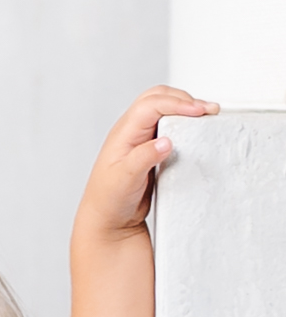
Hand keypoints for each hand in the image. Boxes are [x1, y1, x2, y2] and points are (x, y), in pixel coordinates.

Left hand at [74, 85, 218, 239]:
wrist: (108, 219)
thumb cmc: (109, 200)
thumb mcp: (124, 180)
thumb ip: (143, 159)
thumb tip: (166, 142)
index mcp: (123, 133)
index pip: (151, 105)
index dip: (177, 104)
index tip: (199, 111)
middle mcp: (132, 131)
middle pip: (158, 98)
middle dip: (184, 99)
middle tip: (208, 110)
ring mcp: (143, 138)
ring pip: (165, 109)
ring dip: (186, 108)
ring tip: (208, 116)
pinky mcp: (153, 148)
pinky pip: (171, 126)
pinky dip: (186, 123)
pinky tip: (199, 130)